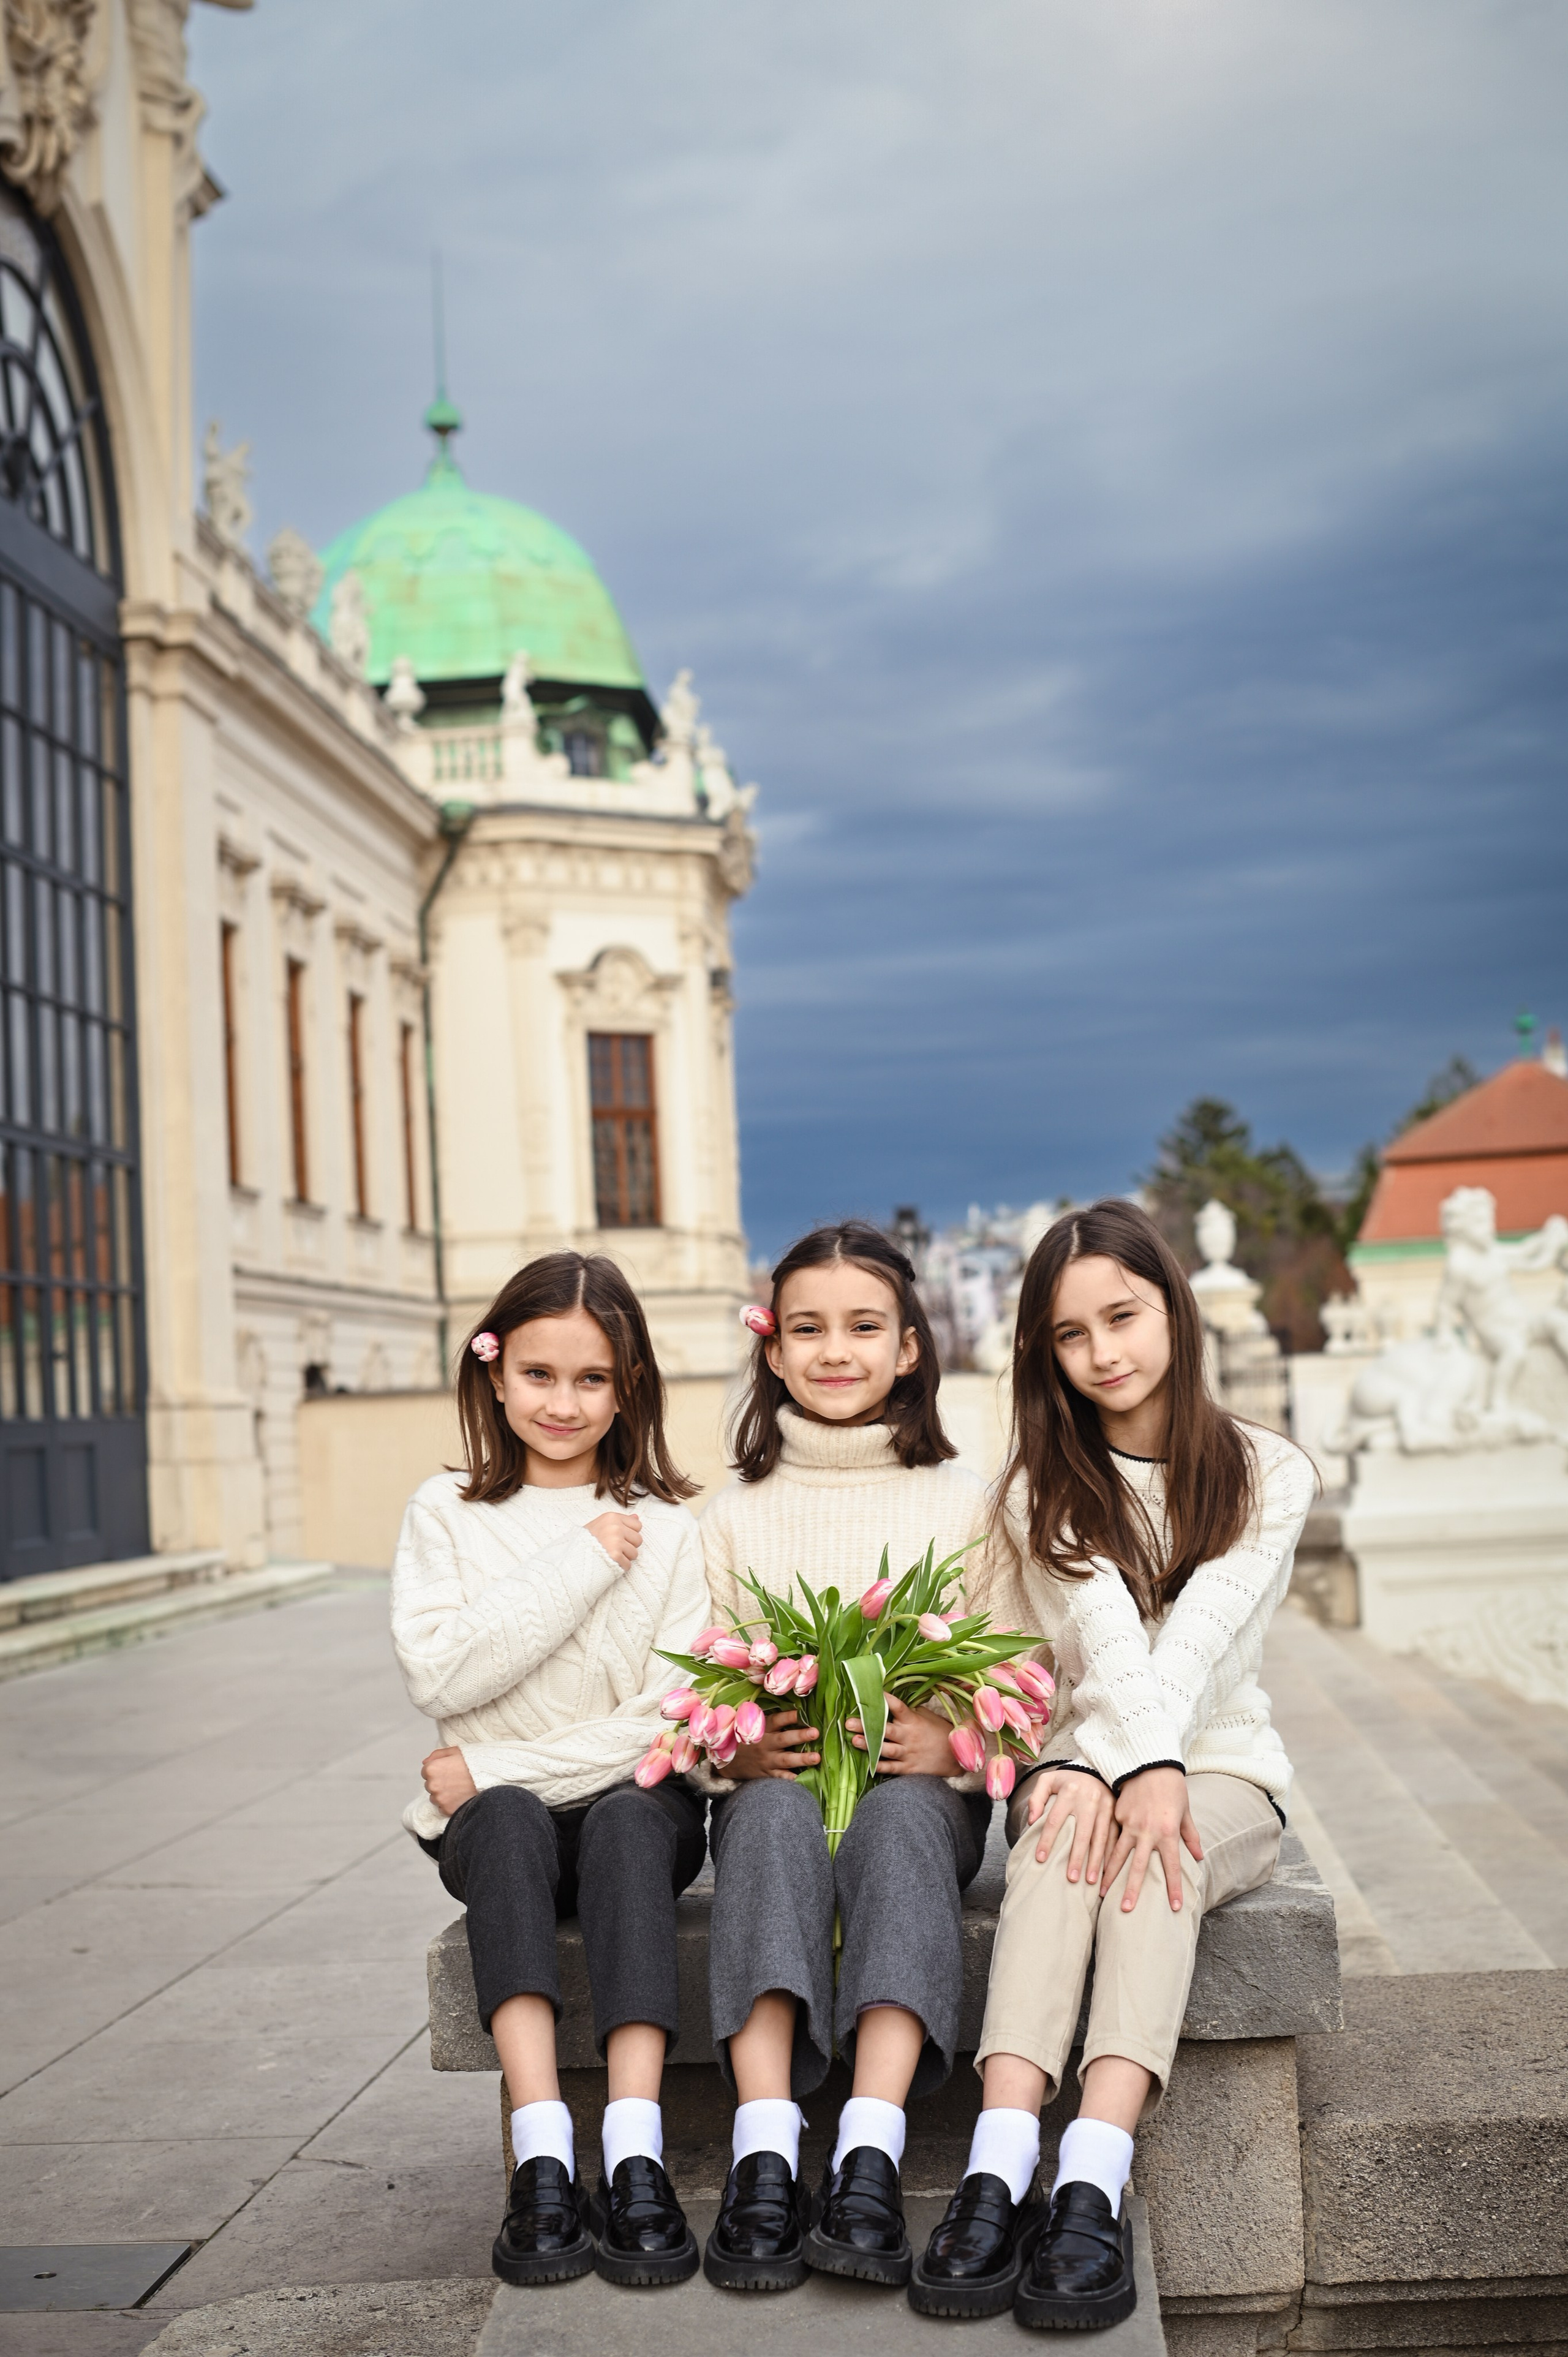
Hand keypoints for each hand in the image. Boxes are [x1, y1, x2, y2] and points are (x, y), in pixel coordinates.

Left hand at [422, 1745, 477, 1816]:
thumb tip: (425, 1762)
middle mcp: (432, 1785)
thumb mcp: (456, 1751)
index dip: (438, 1770)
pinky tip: (461, 1797)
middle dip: (440, 1783)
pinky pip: (443, 1808)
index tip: (449, 1771)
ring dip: (444, 1794)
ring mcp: (439, 1799)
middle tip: (456, 1779)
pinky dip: (450, 1804)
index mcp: (432, 1769)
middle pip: (430, 1785)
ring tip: (460, 1788)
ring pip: (436, 1798)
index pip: (426, 1772)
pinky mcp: (447, 1810)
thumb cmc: (474, 1762)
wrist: (490, 1777)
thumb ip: (437, 1755)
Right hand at [586, 1511, 641, 1567]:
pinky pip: (628, 1565)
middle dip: (629, 1546)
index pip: (637, 1526)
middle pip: (638, 1540)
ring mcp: (616, 1541)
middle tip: (614, 1548)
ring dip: (625, 1558)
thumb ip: (618, 1521)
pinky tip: (610, 1563)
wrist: (571, 1556)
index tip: (619, 1538)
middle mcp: (615, 1527)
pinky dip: (620, 1567)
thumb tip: (636, 1518)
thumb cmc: (586, 1541)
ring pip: (634, 1553)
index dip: (629, 1534)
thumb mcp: (601, 1525)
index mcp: (612, 1517)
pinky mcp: (615, 1556)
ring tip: (611, 1556)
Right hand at [727, 1707, 820, 1780]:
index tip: (802, 1712)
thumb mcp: (753, 1725)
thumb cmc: (746, 1739)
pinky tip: (804, 1779)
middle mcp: (765, 1744)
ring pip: (786, 1760)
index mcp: (763, 1729)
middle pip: (783, 1740)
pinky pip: (781, 1778)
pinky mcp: (767, 1774)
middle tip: (815, 1732)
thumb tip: (795, 1707)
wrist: (729, 1762)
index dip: (789, 1716)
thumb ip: (770, 1718)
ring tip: (816, 1757)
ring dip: (802, 1759)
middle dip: (800, 1736)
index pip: (777, 1720)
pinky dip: (791, 1779)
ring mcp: (767, 1761)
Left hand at [848, 1692, 955, 1775]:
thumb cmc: (940, 1732)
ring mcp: (908, 1753)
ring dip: (869, 1745)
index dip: (885, 1699)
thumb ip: (911, 1711)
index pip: (898, 1707)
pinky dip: (880, 1766)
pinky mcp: (909, 1768)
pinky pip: (892, 1768)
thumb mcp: (928, 1717)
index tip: (871, 1693)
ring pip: (886, 1749)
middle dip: (865, 1726)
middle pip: (885, 1729)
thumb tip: (892, 1702)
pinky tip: (868, 1764)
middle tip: (848, 1722)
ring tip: (854, 1740)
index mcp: (913, 1720)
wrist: (956, 1757)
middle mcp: (909, 1736)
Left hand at [1022, 1767, 1116, 1881]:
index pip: (1055, 1820)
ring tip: (1090, 1881)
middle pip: (1082, 1834)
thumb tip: (1031, 1821)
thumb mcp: (1048, 1780)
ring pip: (1101, 1838)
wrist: (1097, 1768)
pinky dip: (1110, 1855)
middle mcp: (1089, 1800)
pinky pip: (1114, 1837)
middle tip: (1071, 1879)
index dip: (1047, 1840)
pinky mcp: (1115, 1813)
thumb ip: (1036, 1797)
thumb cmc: (1068, 1780)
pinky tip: (1107, 1871)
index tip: (1040, 1859)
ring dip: (1096, 1861)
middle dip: (1077, 1858)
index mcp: (1070, 1792)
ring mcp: (1105, 1808)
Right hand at [1105, 1765, 1202, 1912]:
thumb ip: (1190, 1836)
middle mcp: (1148, 1832)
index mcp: (1168, 1833)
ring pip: (1117, 1855)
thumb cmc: (1172, 1788)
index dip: (1173, 1887)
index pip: (1171, 1866)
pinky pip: (1112, 1837)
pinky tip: (1096, 1865)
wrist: (1150, 1762)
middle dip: (1132, 1890)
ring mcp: (1130, 1824)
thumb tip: (1198, 1857)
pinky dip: (1104, 1853)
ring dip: (1110, 1875)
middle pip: (1139, 1867)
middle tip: (1126, 1910)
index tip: (1174, 1907)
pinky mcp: (1118, 1816)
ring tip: (1101, 1893)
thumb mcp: (1185, 1812)